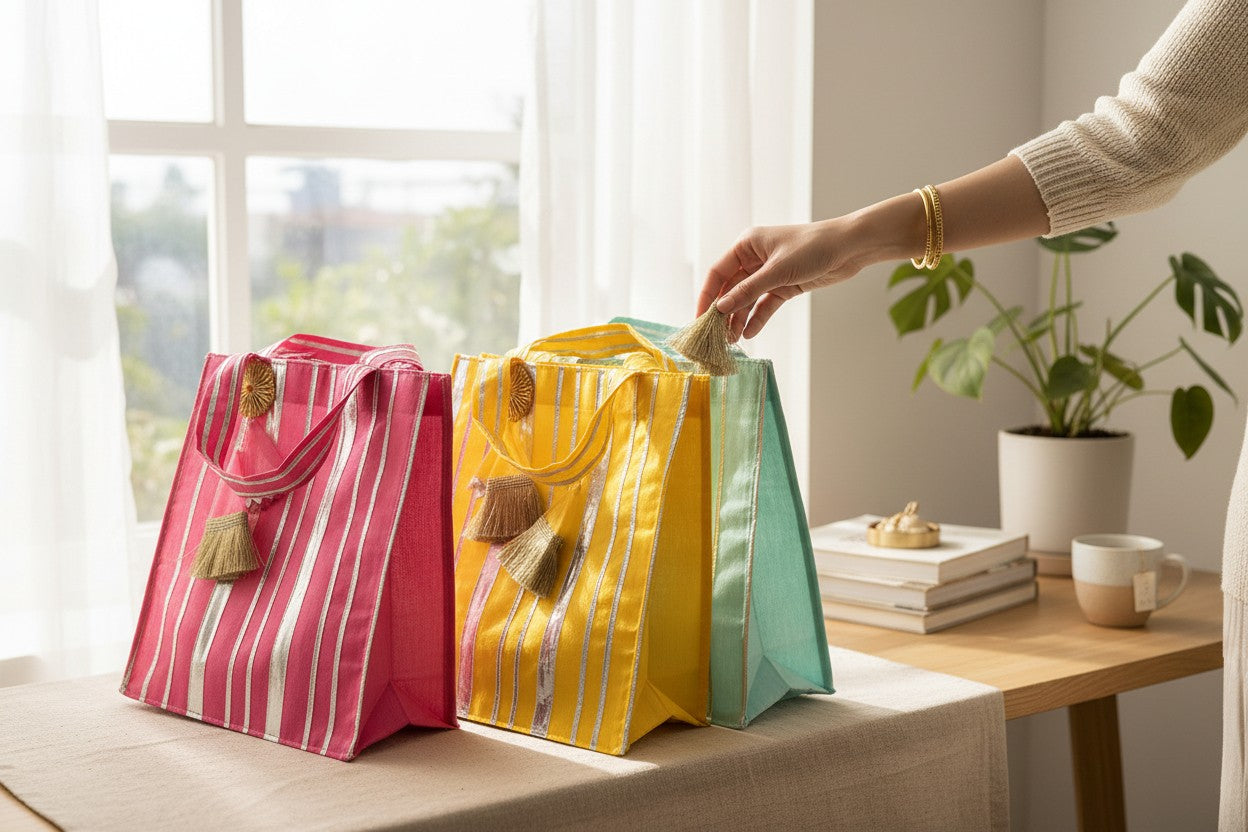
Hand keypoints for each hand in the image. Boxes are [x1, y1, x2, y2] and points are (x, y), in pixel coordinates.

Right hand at [697, 219, 864, 340]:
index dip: (707, 296)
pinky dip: (758, 318)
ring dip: (739, 318)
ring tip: (732, 340)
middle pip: (731, 289)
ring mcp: (769, 273)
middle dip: (724, 312)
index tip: (699, 319)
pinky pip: (765, 304)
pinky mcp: (784, 285)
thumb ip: (748, 291)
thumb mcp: (777, 271)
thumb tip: (721, 308)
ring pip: (747, 299)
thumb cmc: (813, 247)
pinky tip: (750, 333)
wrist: (850, 247)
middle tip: (716, 336)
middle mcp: (754, 258)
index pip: (718, 273)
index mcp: (747, 245)